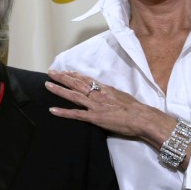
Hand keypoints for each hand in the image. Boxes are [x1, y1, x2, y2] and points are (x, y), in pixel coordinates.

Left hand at [45, 70, 175, 148]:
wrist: (142, 118)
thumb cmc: (135, 108)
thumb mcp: (121, 95)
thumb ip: (109, 93)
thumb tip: (104, 91)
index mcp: (105, 89)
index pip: (86, 79)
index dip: (73, 75)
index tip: (65, 71)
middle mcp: (98, 94)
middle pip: (76, 83)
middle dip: (62, 77)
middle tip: (50, 72)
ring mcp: (95, 105)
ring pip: (73, 95)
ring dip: (59, 89)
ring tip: (47, 85)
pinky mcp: (94, 117)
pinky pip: (76, 114)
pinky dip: (63, 112)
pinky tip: (52, 109)